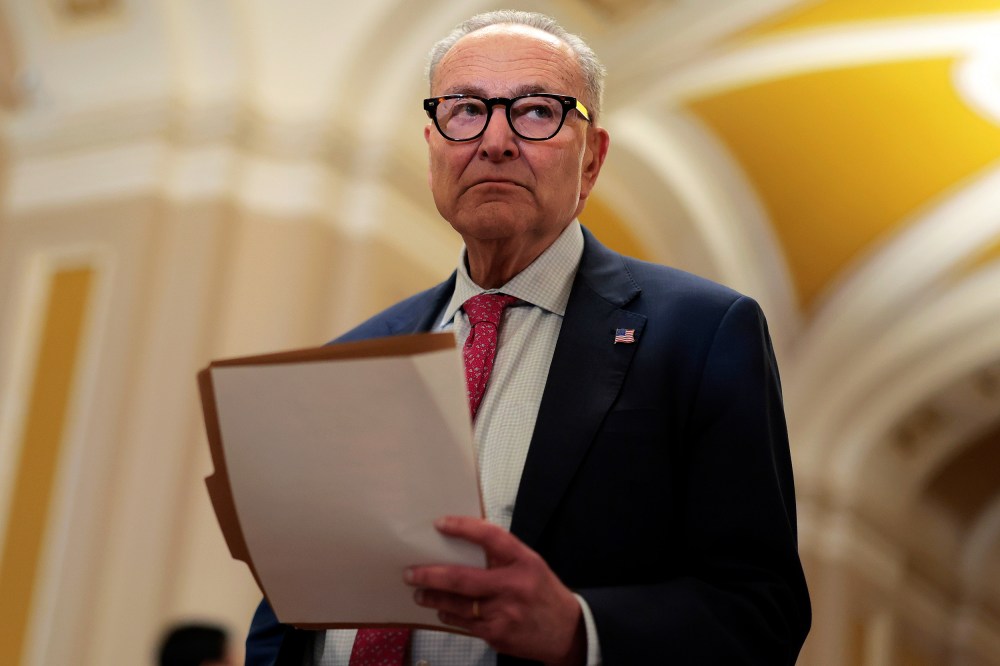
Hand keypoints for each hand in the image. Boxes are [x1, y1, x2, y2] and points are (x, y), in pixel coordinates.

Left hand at [405, 516, 585, 665]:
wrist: (568, 632)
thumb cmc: (543, 593)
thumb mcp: (530, 565)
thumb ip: (501, 556)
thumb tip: (463, 542)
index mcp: (523, 561)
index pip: (490, 537)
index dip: (463, 528)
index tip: (440, 523)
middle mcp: (514, 586)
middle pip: (463, 579)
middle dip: (431, 576)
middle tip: (411, 573)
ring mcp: (505, 613)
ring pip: (458, 605)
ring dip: (434, 599)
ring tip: (419, 593)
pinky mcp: (497, 635)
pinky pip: (465, 624)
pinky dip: (450, 616)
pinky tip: (442, 611)